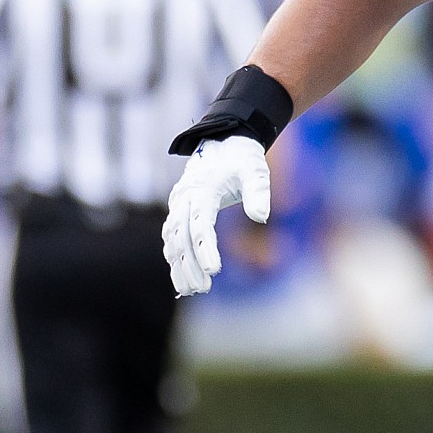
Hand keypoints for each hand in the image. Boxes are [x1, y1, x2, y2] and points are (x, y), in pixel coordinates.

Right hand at [163, 135, 270, 296]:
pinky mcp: (178, 210)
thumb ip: (258, 192)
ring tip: (190, 290)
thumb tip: (261, 217)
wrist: (224, 141)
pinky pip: (171, 238)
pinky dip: (174, 258)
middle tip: (201, 288)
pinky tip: (181, 279)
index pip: (200, 223)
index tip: (213, 270)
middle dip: (190, 264)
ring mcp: (178, 204)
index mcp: (202, 189)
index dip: (205, 248)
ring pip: (172, 240)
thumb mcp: (256, 171)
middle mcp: (185, 197)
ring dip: (179, 266)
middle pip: (181, 236)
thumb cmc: (243, 159)